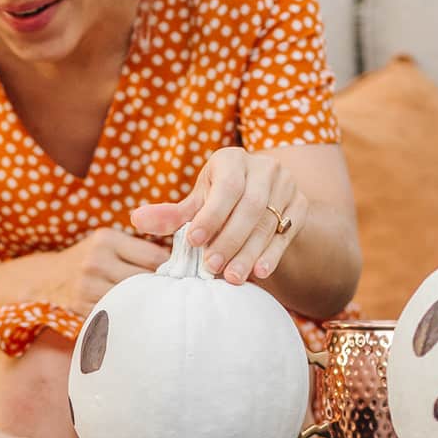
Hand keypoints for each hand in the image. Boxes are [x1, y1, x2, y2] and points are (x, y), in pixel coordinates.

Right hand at [36, 227, 169, 315]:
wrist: (44, 281)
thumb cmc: (85, 261)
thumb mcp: (105, 243)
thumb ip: (137, 249)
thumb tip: (180, 260)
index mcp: (106, 240)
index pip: (154, 257)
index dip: (171, 270)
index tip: (182, 279)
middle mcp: (96, 261)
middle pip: (146, 280)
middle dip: (162, 290)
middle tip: (177, 298)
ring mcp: (88, 287)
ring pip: (134, 301)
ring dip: (149, 307)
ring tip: (162, 311)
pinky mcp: (83, 309)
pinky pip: (117, 315)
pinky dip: (130, 318)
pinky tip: (139, 321)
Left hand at [131, 149, 306, 285]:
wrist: (262, 200)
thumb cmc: (218, 202)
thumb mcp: (196, 204)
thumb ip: (170, 215)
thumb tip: (137, 220)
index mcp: (232, 159)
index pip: (225, 187)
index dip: (210, 215)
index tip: (193, 241)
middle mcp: (264, 167)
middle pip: (250, 206)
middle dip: (229, 239)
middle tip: (211, 267)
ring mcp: (286, 186)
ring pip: (269, 222)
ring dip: (249, 252)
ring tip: (232, 277)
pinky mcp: (300, 206)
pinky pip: (288, 232)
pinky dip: (273, 253)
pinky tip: (260, 272)